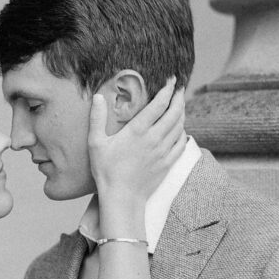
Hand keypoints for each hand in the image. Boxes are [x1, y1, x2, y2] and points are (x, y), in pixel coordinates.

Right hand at [88, 78, 186, 204]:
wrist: (122, 198)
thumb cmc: (106, 171)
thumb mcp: (96, 143)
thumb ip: (97, 118)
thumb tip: (98, 97)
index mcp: (138, 130)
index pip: (159, 104)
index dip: (168, 89)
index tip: (171, 80)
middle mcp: (155, 138)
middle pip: (175, 112)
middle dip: (179, 97)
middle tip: (179, 88)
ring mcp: (164, 151)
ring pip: (180, 126)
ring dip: (182, 113)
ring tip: (180, 104)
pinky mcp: (168, 163)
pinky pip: (181, 143)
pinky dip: (183, 132)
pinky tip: (180, 129)